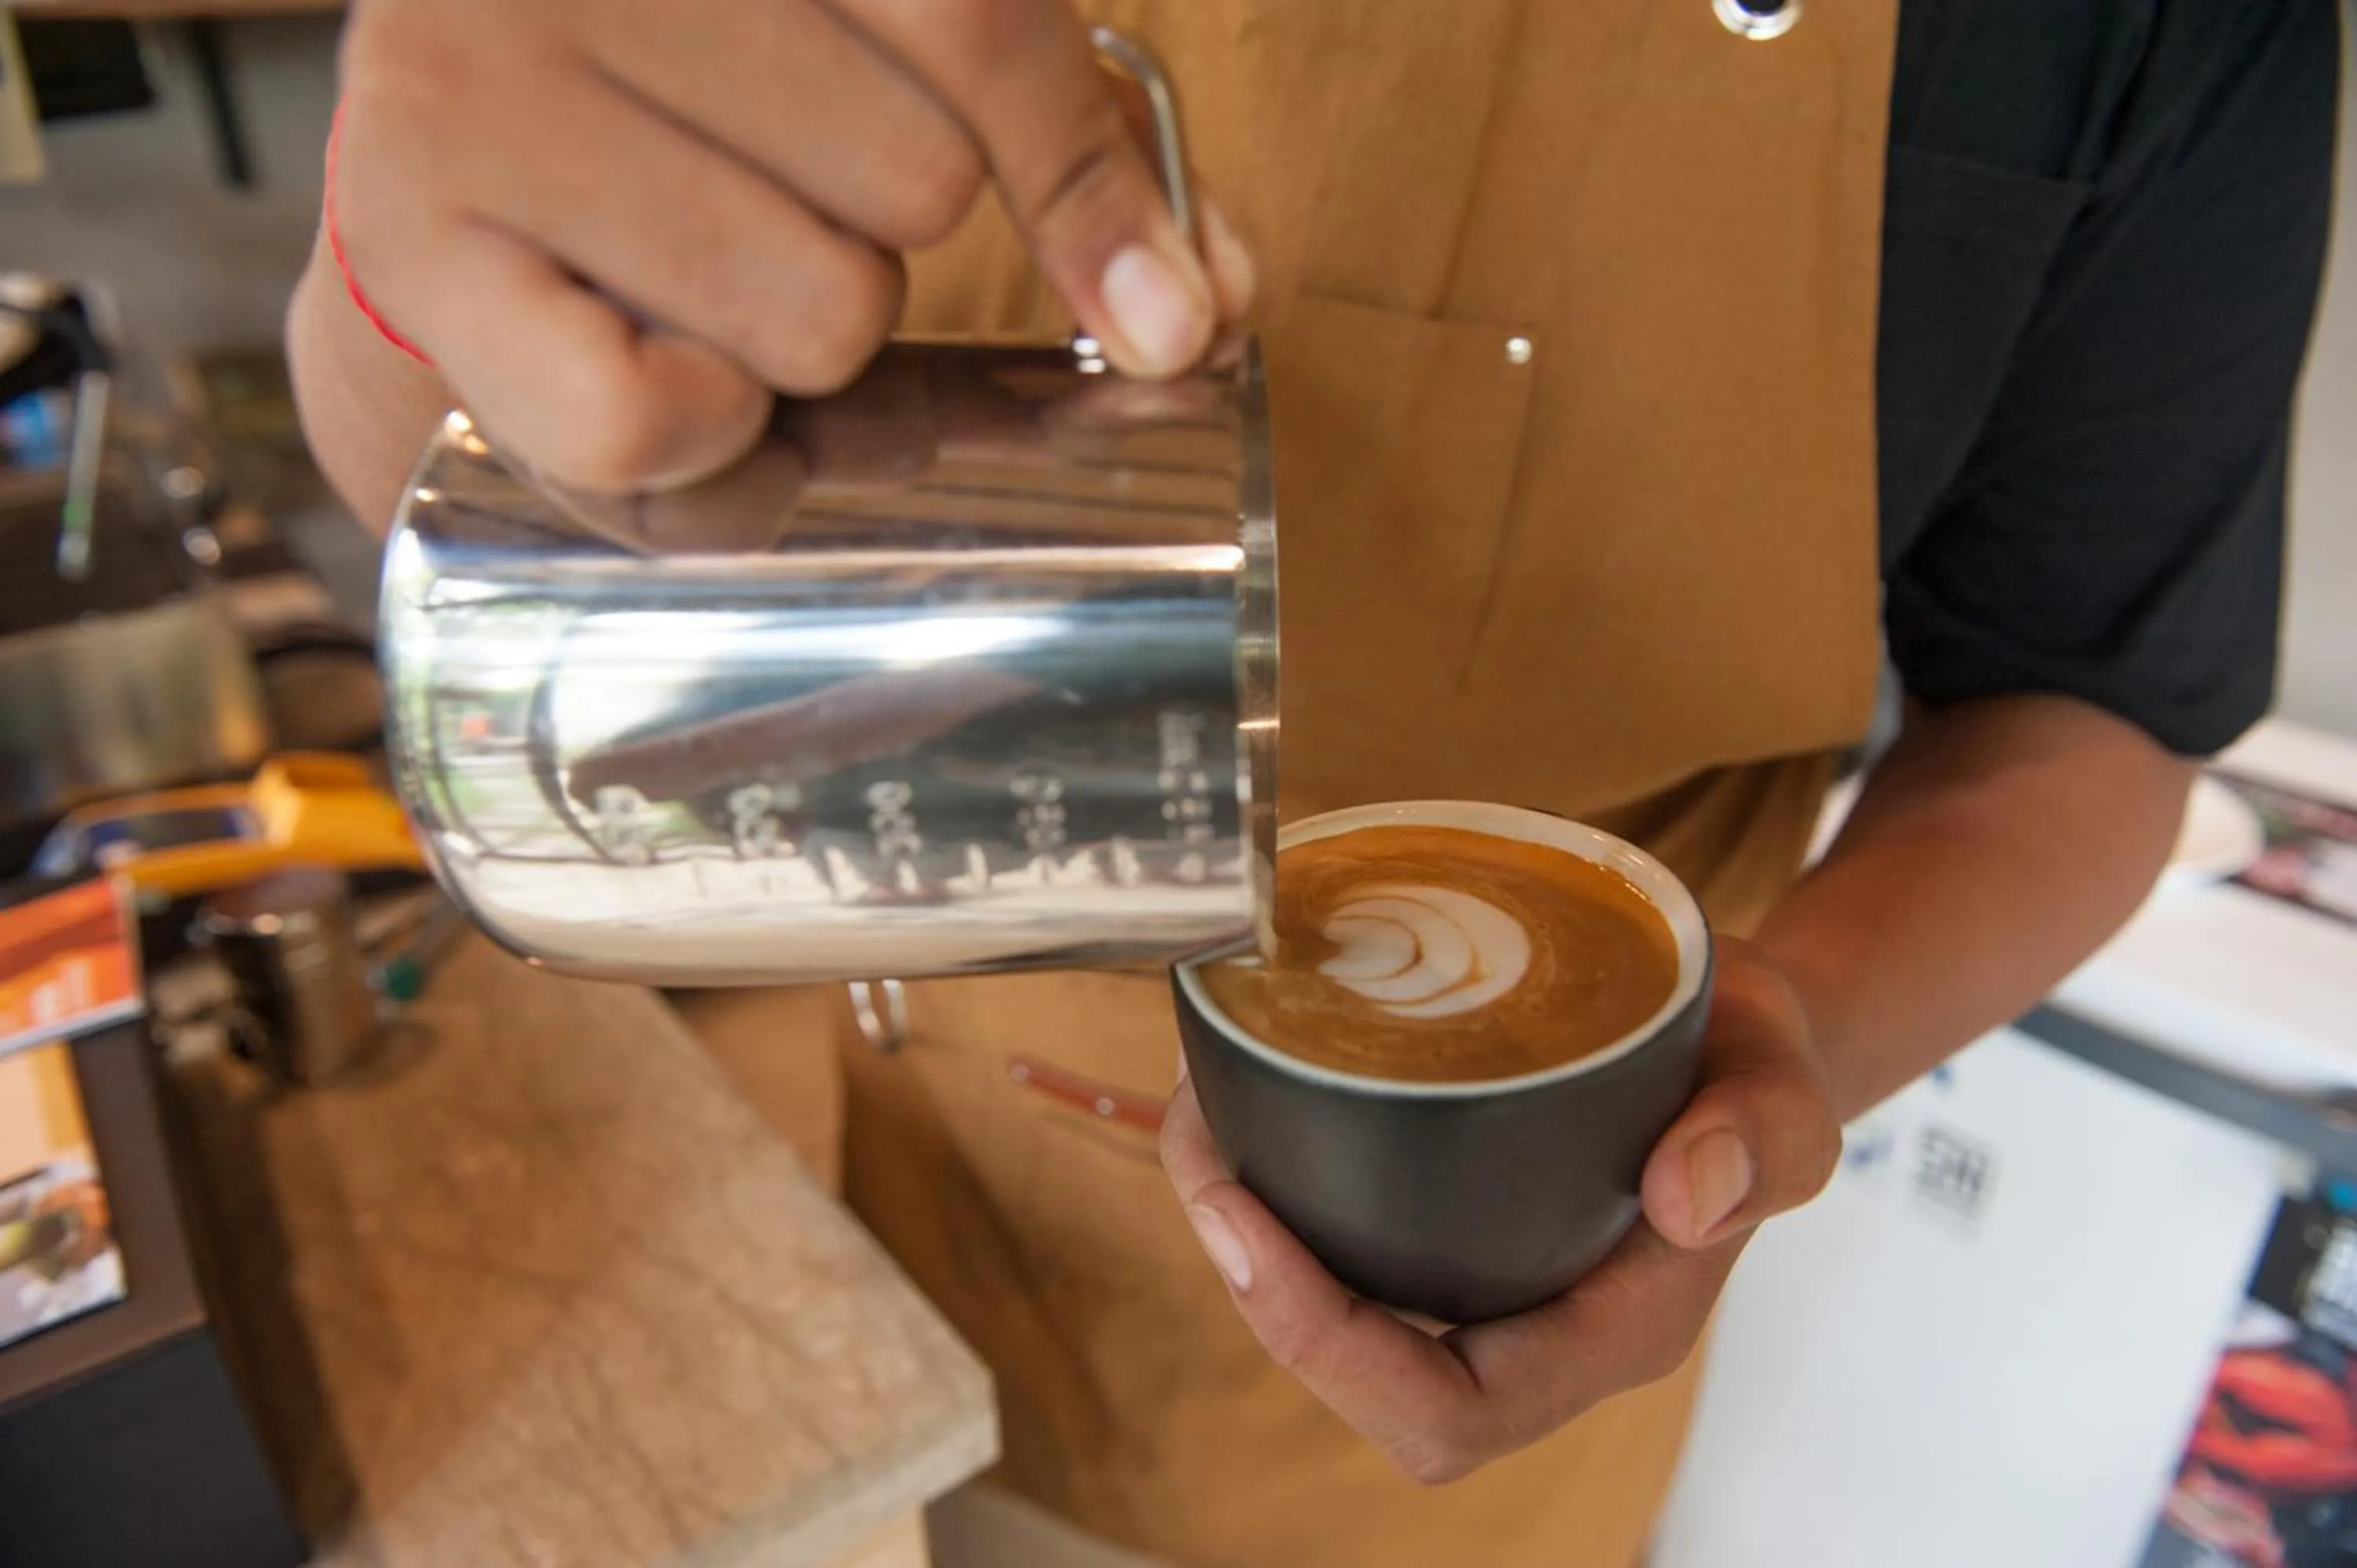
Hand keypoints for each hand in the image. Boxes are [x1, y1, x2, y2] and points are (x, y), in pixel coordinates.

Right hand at [333, 0, 1255, 490]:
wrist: (446, 170)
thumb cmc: (699, 129)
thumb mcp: (880, 86)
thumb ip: (1062, 155)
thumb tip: (1200, 302)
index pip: (972, 22)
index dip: (1092, 188)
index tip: (1168, 320)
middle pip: (913, 184)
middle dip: (877, 250)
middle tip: (764, 218)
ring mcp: (476, 77)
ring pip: (813, 313)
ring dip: (793, 349)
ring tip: (691, 283)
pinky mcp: (409, 232)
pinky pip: (656, 416)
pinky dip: (697, 438)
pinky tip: (648, 362)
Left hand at [1160, 936, 1842, 1483]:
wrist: (1739, 1033)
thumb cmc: (1757, 1062)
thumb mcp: (1784, 1078)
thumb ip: (1765, 1134)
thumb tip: (1686, 1191)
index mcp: (1609, 1333)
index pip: (1444, 1412)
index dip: (1322, 1343)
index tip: (1245, 1218)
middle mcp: (1535, 1331)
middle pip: (1364, 1382)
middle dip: (1256, 1290)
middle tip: (1200, 1150)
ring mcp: (1488, 1285)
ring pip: (1339, 1314)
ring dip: (1246, 1237)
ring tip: (1198, 1115)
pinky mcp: (1453, 1227)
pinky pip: (1346, 1246)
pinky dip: (1280, 1188)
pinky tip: (1242, 1095)